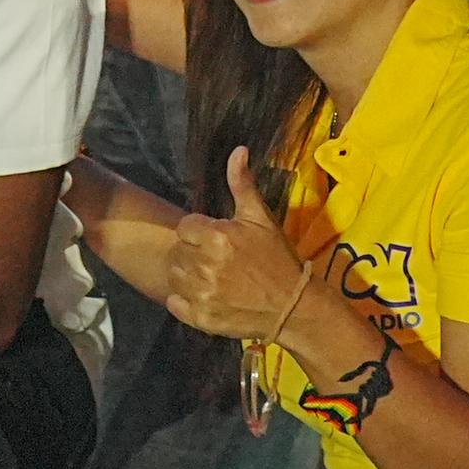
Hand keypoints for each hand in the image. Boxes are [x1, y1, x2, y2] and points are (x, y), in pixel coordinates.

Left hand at [158, 148, 311, 340]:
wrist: (293, 306)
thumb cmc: (277, 258)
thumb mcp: (261, 218)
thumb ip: (242, 184)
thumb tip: (238, 150)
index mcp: (217, 236)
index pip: (185, 228)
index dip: (199, 233)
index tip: (216, 241)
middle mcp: (206, 265)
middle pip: (178, 252)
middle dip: (194, 254)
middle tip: (216, 261)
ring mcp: (202, 294)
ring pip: (175, 277)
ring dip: (188, 277)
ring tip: (212, 279)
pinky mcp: (201, 319)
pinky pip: (175, 304)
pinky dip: (184, 302)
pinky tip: (205, 297)